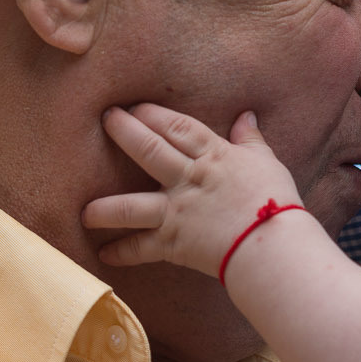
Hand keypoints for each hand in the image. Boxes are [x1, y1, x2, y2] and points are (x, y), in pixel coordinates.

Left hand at [84, 104, 303, 275]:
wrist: (272, 246)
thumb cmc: (276, 202)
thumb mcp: (267, 163)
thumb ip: (251, 139)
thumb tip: (246, 115)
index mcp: (213, 156)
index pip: (176, 127)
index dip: (152, 114)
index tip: (133, 107)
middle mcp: (188, 179)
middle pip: (148, 150)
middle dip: (124, 132)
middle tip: (104, 120)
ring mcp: (177, 211)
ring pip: (131, 205)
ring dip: (104, 208)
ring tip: (84, 211)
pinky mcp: (174, 243)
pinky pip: (141, 248)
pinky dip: (123, 252)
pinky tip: (105, 254)